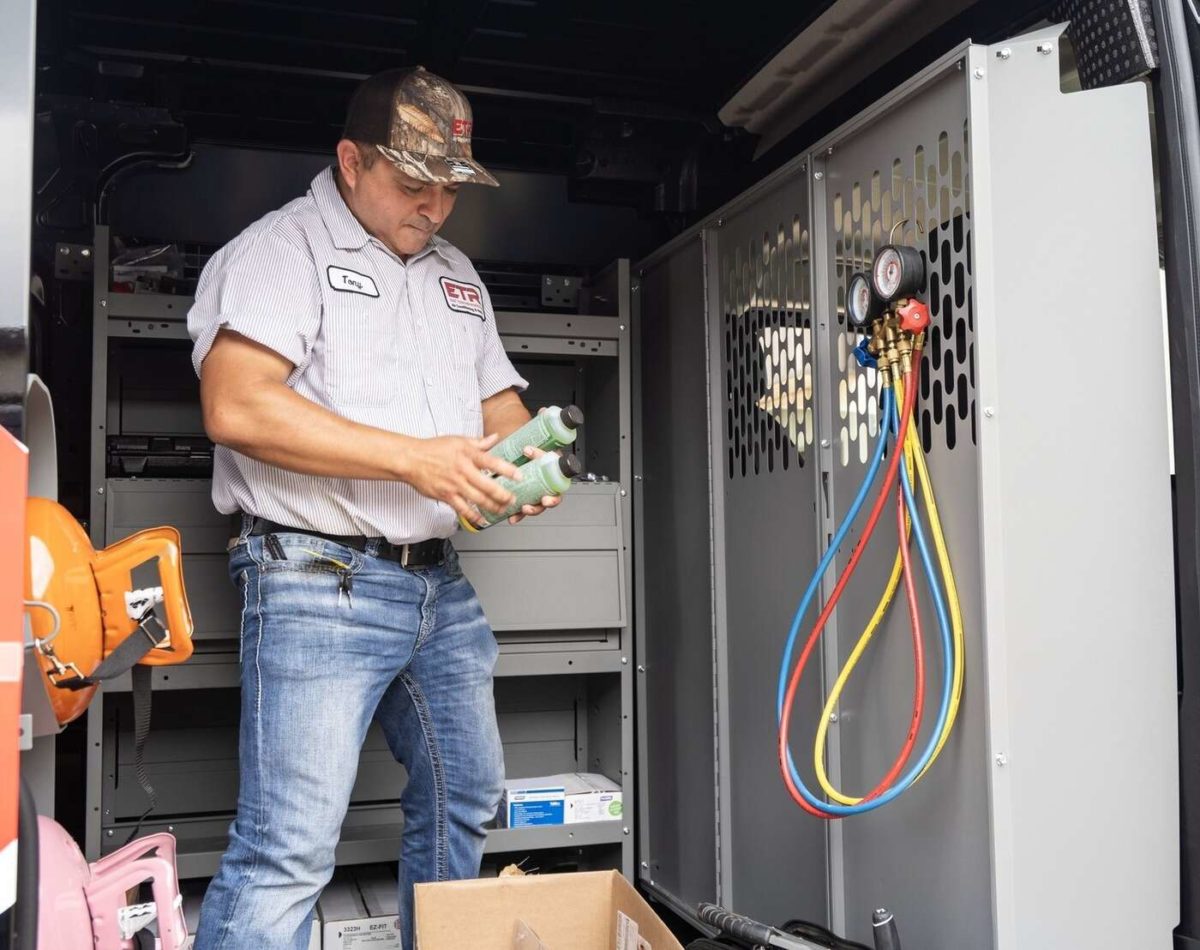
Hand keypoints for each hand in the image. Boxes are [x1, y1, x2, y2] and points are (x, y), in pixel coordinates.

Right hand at [403, 434, 521, 526]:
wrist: (410, 459)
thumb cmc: (433, 449)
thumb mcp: (458, 440)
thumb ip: (479, 442)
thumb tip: (495, 438)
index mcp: (467, 455)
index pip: (492, 462)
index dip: (507, 470)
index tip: (519, 476)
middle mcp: (462, 470)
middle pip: (487, 486)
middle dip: (503, 495)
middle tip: (513, 499)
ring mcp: (454, 485)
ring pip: (478, 500)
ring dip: (493, 507)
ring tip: (503, 509)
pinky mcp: (446, 496)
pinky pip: (463, 509)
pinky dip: (474, 516)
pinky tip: (483, 520)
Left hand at [508, 446, 563, 524]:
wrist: (527, 457)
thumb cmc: (538, 458)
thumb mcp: (539, 454)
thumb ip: (536, 453)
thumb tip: (527, 450)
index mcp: (554, 482)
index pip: (556, 493)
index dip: (553, 500)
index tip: (545, 500)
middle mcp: (547, 491)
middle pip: (546, 504)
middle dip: (538, 508)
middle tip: (530, 507)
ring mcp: (536, 496)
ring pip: (535, 508)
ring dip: (529, 511)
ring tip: (521, 510)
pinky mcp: (526, 498)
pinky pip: (523, 510)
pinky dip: (517, 515)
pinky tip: (511, 518)